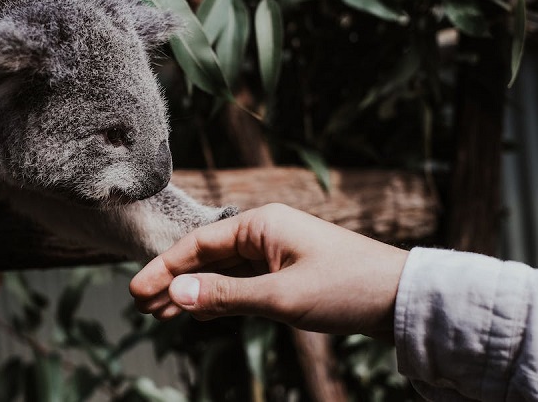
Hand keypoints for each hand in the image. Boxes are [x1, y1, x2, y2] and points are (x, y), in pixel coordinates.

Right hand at [130, 203, 408, 338]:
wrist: (401, 298)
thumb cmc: (346, 287)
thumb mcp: (280, 296)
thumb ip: (225, 295)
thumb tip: (175, 293)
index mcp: (261, 224)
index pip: (198, 244)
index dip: (164, 268)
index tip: (136, 290)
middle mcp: (264, 233)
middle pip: (206, 256)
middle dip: (173, 281)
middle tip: (140, 305)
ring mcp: (275, 253)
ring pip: (222, 272)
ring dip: (192, 292)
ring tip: (160, 313)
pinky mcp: (286, 273)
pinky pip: (242, 283)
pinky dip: (218, 298)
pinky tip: (199, 312)